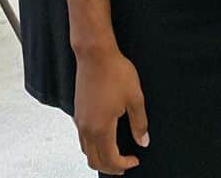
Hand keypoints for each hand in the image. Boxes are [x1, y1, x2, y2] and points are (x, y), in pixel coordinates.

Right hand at [74, 46, 149, 173]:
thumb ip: (139, 123)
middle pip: (94, 160)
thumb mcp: (135, 97)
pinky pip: (82, 138)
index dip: (124, 164)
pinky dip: (93, 145)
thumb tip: (143, 141)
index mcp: (101, 128)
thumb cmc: (115, 72)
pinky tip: (104, 136)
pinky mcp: (77, 111)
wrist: (95, 54)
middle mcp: (86, 129)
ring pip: (86, 150)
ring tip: (114, 153)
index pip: (110, 159)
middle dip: (110, 167)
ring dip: (100, 157)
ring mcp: (79, 120)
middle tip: (124, 165)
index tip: (135, 160)